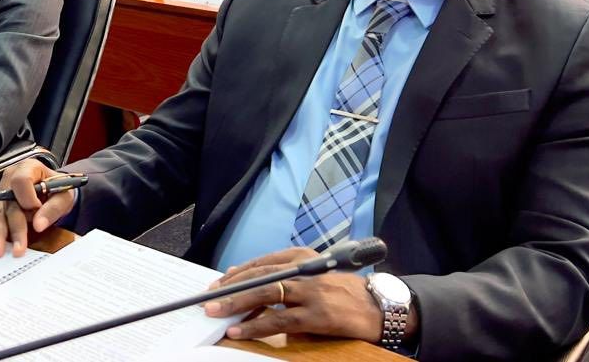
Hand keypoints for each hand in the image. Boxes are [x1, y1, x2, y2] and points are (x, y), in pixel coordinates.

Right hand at [0, 159, 76, 258]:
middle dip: (13, 227)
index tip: (37, 211)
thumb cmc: (58, 189)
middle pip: (8, 202)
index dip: (28, 198)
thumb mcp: (63, 196)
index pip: (21, 181)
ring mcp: (1, 191)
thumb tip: (38, 225)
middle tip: (18, 248)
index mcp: (28, 168)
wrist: (52, 190)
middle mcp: (10, 177)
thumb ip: (52, 209)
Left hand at [203, 247, 401, 342]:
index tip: (217, 283)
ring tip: (216, 313)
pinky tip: (240, 331)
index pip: (262, 263)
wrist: (380, 307)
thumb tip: (245, 279)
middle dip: (230, 288)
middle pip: (259, 276)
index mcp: (303, 257)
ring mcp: (310, 292)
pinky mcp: (316, 315)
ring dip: (237, 304)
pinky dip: (256, 326)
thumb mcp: (315, 276)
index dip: (237, 273)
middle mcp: (305, 270)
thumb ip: (285, 276)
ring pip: (265, 294)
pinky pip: (279, 320)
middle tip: (207, 298)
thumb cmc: (345, 293)